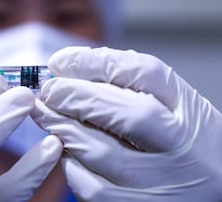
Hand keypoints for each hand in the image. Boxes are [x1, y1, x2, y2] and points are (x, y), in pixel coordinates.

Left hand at [32, 46, 221, 200]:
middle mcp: (182, 148)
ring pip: (103, 153)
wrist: (206, 184)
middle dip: (77, 97)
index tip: (60, 61)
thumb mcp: (165, 103)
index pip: (145, 73)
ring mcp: (163, 183)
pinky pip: (93, 188)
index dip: (95, 63)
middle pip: (129, 114)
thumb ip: (121, 83)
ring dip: (64, 129)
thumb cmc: (177, 140)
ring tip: (44, 114)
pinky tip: (65, 149)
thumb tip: (67, 67)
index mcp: (188, 110)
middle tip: (47, 90)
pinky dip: (71, 164)